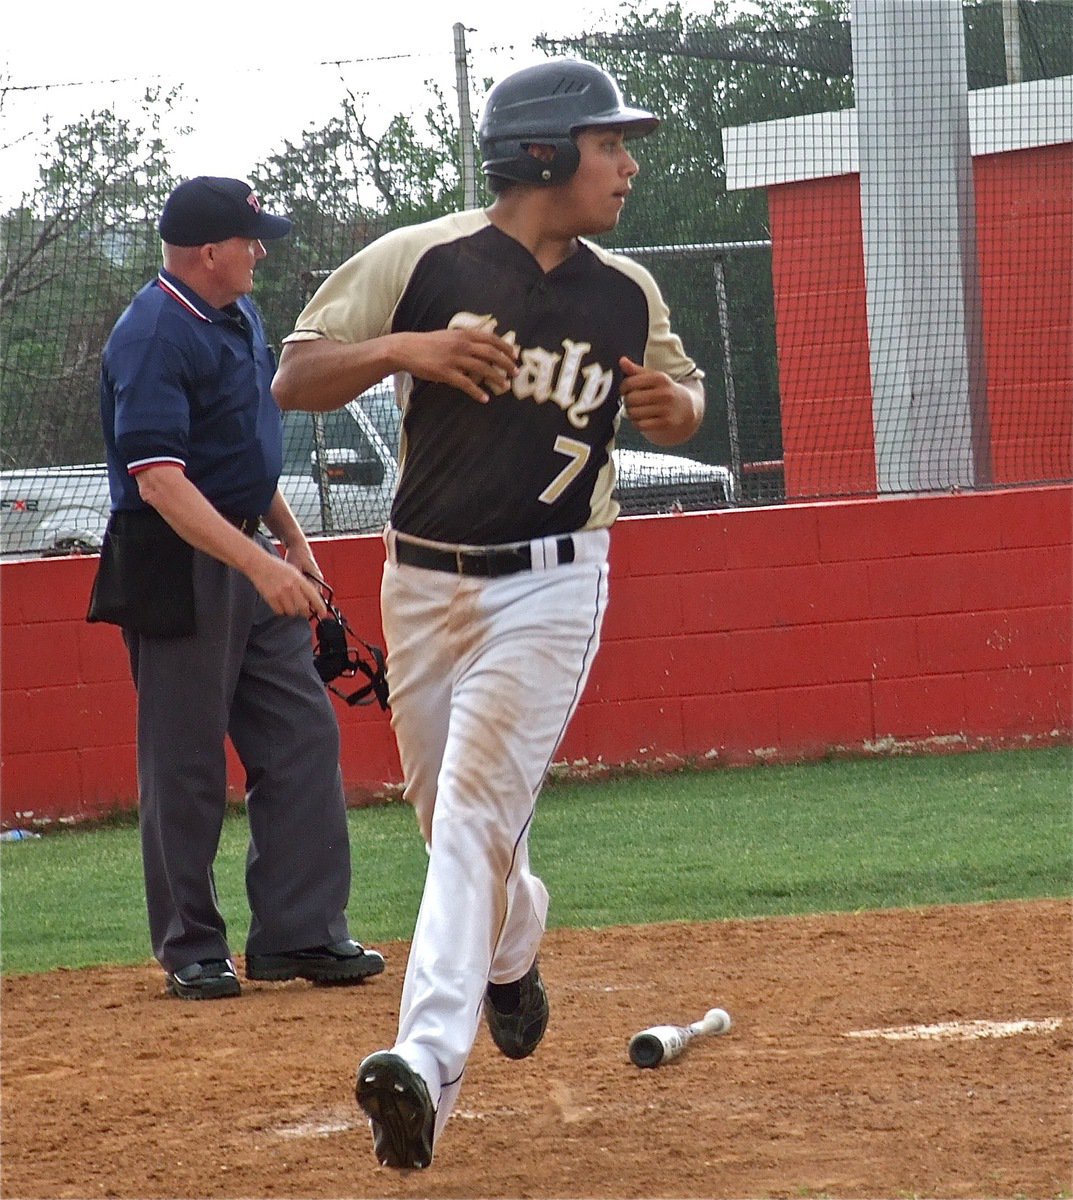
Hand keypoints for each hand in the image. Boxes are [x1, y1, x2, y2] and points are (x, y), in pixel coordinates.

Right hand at [248, 553, 327, 618]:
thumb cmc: (276, 567)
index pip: (314, 596)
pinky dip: (282, 611)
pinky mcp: (271, 598)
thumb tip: (311, 598)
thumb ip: (303, 585)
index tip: (323, 613)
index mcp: (299, 579)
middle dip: (306, 612)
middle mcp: (291, 586)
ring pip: (292, 611)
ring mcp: (281, 593)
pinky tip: (281, 605)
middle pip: (304, 607)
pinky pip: (280, 611)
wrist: (258, 564)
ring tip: (291, 606)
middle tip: (305, 612)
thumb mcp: (294, 572)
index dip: (320, 607)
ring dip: (293, 612)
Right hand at [397, 328, 518, 402]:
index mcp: (464, 334)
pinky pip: (466, 384)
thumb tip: (484, 341)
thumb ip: (466, 338)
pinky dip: (477, 392)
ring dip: (496, 378)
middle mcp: (461, 345)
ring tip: (505, 386)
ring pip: (482, 369)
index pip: (491, 339)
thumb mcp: (450, 335)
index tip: (515, 355)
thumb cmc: (429, 343)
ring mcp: (454, 359)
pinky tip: (485, 398)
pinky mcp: (446, 373)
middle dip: (506, 363)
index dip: (505, 347)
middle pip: (491, 354)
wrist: (407, 348)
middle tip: (516, 372)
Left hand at [619, 357, 703, 445]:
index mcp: (660, 378)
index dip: (623, 388)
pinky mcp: (667, 423)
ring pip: (634, 413)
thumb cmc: (665, 391)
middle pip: (630, 399)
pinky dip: (637, 424)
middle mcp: (664, 393)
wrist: (687, 408)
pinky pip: (641, 425)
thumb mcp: (654, 377)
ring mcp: (666, 409)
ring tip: (636, 410)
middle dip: (627, 401)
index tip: (625, 390)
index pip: (629, 383)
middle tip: (631, 402)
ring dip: (631, 413)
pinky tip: (641, 419)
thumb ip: (636, 370)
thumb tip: (622, 360)